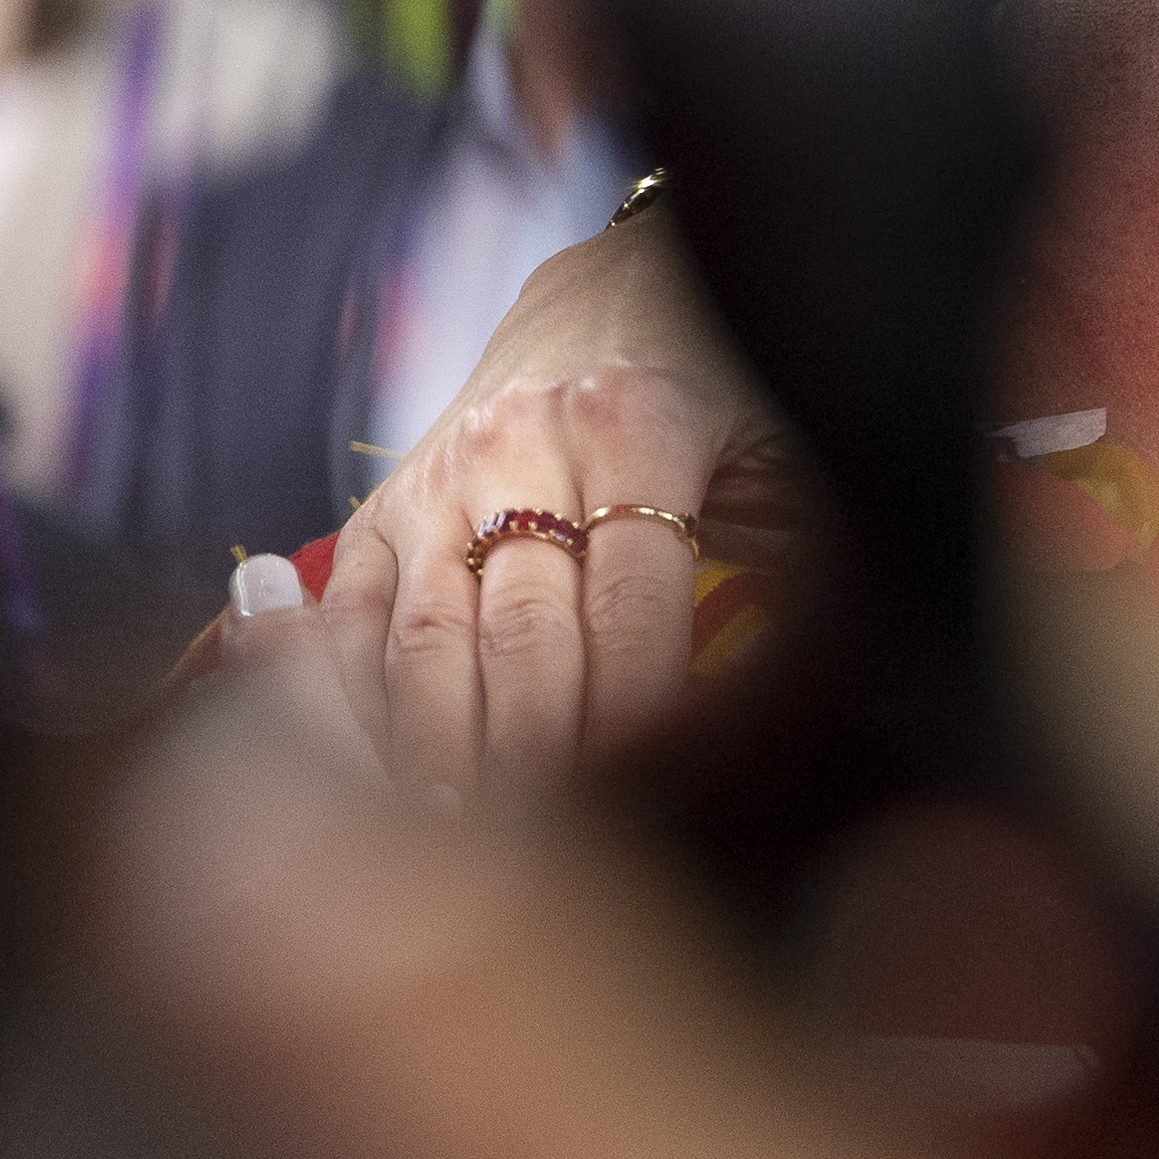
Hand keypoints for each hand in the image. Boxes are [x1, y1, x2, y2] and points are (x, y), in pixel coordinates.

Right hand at [313, 203, 801, 809]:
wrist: (614, 294)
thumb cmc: (724, 394)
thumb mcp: (783, 449)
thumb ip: (796, 557)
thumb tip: (806, 694)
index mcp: (638, 427)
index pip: (632, 602)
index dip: (636, 714)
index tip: (647, 806)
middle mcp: (522, 445)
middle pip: (520, 636)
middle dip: (535, 758)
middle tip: (549, 863)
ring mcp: (438, 476)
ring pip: (425, 640)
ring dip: (440, 755)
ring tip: (464, 848)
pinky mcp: (381, 506)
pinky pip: (352, 623)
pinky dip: (361, 711)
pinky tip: (390, 789)